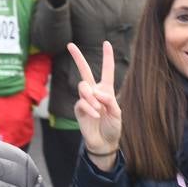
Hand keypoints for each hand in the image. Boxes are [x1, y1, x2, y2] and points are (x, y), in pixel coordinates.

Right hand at [67, 41, 120, 161]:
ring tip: (98, 109)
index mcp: (106, 90)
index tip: (106, 43)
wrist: (104, 142)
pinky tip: (96, 115)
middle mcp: (94, 92)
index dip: (107, 57)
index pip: (107, 71)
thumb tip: (96, 92)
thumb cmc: (113, 127)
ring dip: (91, 97)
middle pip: (84, 71)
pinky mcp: (78, 109)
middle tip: (70, 45)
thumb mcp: (117, 113)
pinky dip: (90, 108)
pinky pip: (81, 102)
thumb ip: (109, 100)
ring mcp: (85, 100)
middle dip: (77, 57)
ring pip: (83, 87)